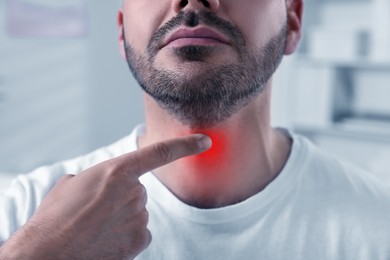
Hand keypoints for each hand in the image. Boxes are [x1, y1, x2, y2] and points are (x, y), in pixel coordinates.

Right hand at [0, 134, 210, 259]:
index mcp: (117, 171)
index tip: (205, 141)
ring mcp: (139, 217)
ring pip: (137, 213)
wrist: (46, 253)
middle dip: (122, 198)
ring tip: (95, 227)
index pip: (160, 153)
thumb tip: (99, 185)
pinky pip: (139, 233)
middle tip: (96, 211)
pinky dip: (126, 236)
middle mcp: (134, 192)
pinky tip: (106, 241)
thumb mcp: (70, 184)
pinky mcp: (140, 240)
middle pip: (139, 191)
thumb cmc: (53, 217)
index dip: (185, 145)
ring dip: (122, 218)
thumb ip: (96, 178)